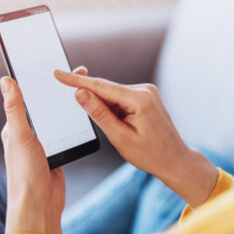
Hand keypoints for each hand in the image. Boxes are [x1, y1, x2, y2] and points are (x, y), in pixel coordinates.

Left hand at [0, 67, 88, 233]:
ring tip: (84, 90)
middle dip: (58, 91)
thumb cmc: (24, 173)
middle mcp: (28, 135)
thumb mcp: (20, 135)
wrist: (39, 205)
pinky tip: (84, 116)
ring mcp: (43, 145)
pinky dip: (74, 125)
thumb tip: (6, 80)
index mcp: (15, 127)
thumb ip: (15, 108)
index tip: (53, 65)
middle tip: (77, 73)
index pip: (26, 97)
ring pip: (56, 120)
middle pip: (44, 107)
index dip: (38, 81)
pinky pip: (66, 135)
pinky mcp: (56, 155)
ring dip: (67, 107)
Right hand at [53, 69, 218, 206]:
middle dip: (95, 104)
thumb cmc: (150, 154)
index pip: (100, 86)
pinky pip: (121, 99)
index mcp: (139, 99)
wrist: (175, 160)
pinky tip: (125, 127)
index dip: (76, 80)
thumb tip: (80, 93)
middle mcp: (144, 90)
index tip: (58, 73)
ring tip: (123, 133)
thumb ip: (99, 113)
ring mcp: (146, 92)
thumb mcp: (120, 137)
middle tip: (101, 122)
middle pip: (106, 91)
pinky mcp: (145, 97)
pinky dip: (114, 110)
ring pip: (112, 96)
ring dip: (107, 111)